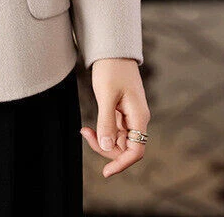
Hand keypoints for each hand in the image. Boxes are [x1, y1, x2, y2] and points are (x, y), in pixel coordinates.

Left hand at [80, 58, 150, 178]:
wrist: (112, 50)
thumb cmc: (111, 69)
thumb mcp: (106, 94)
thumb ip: (107, 121)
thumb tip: (108, 146)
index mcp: (139, 116)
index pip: (136, 150)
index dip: (122, 164)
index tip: (105, 172)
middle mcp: (137, 119)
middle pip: (125, 148)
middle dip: (106, 149)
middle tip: (85, 134)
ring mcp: (129, 116)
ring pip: (118, 140)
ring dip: (102, 140)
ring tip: (84, 130)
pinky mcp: (120, 111)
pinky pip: (113, 130)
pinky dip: (102, 131)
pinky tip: (88, 127)